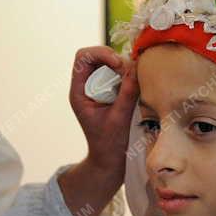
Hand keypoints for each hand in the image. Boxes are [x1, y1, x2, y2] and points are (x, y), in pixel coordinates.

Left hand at [67, 46, 138, 180]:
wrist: (110, 161)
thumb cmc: (110, 144)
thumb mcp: (120, 118)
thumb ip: (127, 93)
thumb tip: (135, 67)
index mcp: (79, 92)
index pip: (83, 58)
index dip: (101, 54)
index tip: (119, 65)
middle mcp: (86, 86)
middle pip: (96, 56)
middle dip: (115, 58)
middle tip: (130, 73)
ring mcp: (98, 88)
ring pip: (109, 63)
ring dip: (123, 67)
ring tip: (134, 81)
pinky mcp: (110, 92)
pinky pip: (118, 73)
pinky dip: (128, 74)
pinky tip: (136, 85)